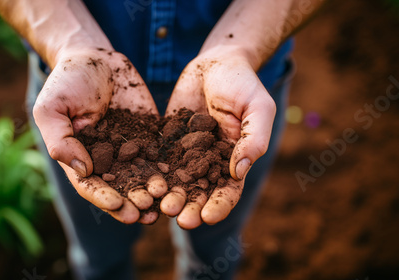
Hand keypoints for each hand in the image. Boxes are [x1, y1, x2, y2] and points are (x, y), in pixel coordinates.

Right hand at [33, 48, 164, 223]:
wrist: (95, 57)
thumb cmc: (67, 81)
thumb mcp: (52, 108)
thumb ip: (61, 140)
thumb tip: (83, 171)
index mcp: (79, 157)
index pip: (90, 184)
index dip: (103, 196)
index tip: (117, 205)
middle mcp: (105, 159)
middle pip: (119, 187)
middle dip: (132, 202)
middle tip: (145, 213)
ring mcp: (129, 149)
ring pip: (142, 176)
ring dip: (153, 193)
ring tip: (164, 204)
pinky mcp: (149, 136)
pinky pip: (160, 154)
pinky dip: (169, 170)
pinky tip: (180, 180)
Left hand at [162, 46, 275, 228]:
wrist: (215, 61)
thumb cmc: (243, 83)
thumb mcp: (258, 108)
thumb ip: (253, 139)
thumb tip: (238, 173)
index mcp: (235, 159)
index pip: (228, 190)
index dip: (219, 205)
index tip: (208, 217)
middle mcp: (209, 161)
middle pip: (199, 191)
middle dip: (189, 206)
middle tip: (177, 218)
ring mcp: (186, 152)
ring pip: (176, 180)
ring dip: (168, 195)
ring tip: (158, 205)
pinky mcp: (167, 140)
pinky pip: (157, 159)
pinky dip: (150, 173)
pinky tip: (140, 183)